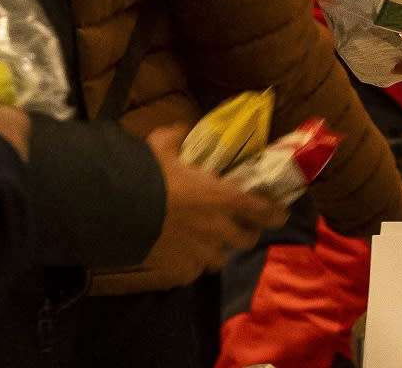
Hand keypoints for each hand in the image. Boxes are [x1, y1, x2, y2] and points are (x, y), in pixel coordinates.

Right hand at [142, 128, 286, 284]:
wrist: (121, 211)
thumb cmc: (149, 177)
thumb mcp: (162, 147)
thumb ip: (176, 137)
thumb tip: (181, 128)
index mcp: (223, 198)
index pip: (262, 210)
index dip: (275, 214)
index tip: (280, 214)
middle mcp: (219, 229)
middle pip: (247, 240)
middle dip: (246, 233)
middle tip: (240, 227)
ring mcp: (201, 253)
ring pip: (221, 259)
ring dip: (219, 251)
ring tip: (209, 244)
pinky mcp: (182, 269)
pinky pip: (193, 271)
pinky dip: (191, 265)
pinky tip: (183, 257)